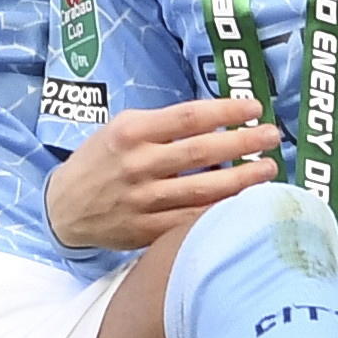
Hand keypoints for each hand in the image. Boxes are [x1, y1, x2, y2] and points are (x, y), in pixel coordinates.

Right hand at [47, 96, 278, 251]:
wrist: (64, 208)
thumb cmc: (100, 160)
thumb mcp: (120, 129)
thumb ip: (161, 127)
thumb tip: (215, 123)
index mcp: (131, 131)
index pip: (188, 116)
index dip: (225, 111)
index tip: (255, 107)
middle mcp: (138, 164)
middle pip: (201, 151)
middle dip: (243, 142)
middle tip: (273, 137)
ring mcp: (143, 200)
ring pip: (202, 190)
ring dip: (241, 179)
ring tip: (269, 170)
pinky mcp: (147, 230)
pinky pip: (192, 221)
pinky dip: (220, 212)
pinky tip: (244, 204)